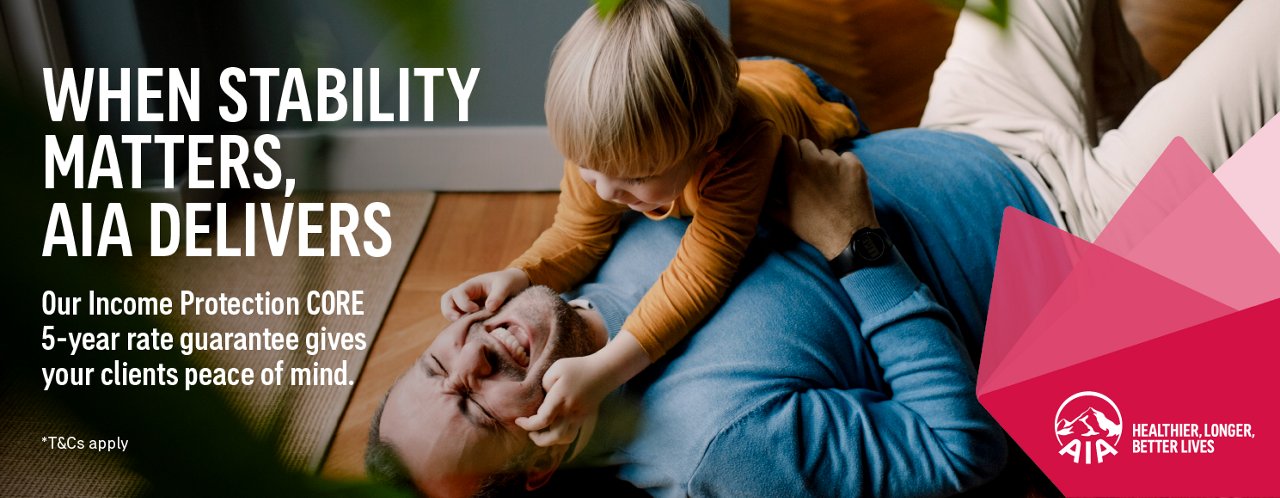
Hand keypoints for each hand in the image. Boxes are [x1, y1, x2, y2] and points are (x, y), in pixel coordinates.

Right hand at [439, 268, 530, 319]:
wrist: (516, 285)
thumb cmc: (509, 282)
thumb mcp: (506, 285)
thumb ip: (498, 295)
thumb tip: (489, 308)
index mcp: (472, 285)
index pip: (458, 293)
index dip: (463, 303)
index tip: (476, 309)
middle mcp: (466, 295)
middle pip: (447, 300)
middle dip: (449, 311)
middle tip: (460, 321)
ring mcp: (467, 305)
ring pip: (450, 311)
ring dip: (454, 319)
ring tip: (466, 328)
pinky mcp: (472, 315)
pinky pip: (461, 320)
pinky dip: (462, 326)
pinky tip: (473, 332)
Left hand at [515, 351, 614, 446]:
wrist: (604, 372)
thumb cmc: (578, 367)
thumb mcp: (557, 368)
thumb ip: (544, 383)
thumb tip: (542, 398)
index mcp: (560, 399)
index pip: (541, 420)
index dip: (527, 424)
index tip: (519, 420)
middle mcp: (570, 412)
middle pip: (552, 437)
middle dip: (537, 439)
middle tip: (530, 431)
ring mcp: (578, 417)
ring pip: (563, 439)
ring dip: (550, 441)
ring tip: (541, 432)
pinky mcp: (584, 418)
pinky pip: (571, 435)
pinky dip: (561, 437)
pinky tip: (554, 429)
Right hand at [773, 137, 878, 259]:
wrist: (848, 237)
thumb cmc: (813, 229)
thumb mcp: (784, 218)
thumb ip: (768, 202)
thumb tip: (757, 195)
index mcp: (794, 171)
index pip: (788, 142)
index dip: (789, 148)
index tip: (791, 155)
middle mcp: (814, 162)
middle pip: (807, 144)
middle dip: (806, 154)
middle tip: (809, 171)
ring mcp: (836, 162)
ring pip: (827, 153)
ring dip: (826, 162)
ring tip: (828, 182)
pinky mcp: (855, 166)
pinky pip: (846, 157)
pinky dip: (844, 166)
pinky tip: (843, 182)